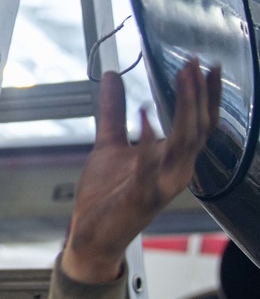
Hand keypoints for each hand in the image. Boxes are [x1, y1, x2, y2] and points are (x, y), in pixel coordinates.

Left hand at [62, 58, 220, 282]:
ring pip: (184, 144)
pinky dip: (149, 143)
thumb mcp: (109, 143)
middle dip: (198, 95)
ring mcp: (162, 185)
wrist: (91, 233)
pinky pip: (150, 168)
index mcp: (173, 159)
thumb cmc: (106, 193)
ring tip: (183, 80)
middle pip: (197, 128)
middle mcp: (176, 171)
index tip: (207, 66)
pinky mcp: (141, 197)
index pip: (199, 123)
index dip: (206, 95)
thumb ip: (114, 110)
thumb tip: (112, 75)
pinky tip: (145, 118)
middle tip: (196, 64)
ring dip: (184, 110)